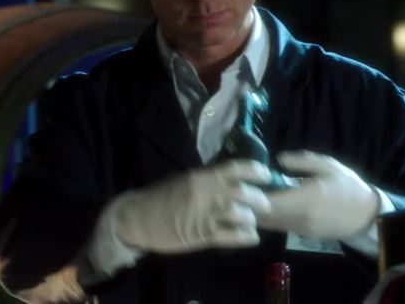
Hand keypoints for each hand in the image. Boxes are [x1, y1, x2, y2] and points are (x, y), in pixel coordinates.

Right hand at [112, 159, 271, 253]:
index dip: (256, 170)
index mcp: (203, 176)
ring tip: (252, 221)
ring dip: (251, 218)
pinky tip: (252, 237)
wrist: (137, 218)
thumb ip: (209, 180)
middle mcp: (206, 193)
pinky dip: (246, 237)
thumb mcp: (187, 180)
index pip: (236, 168)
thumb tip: (235, 179)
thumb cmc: (163, 197)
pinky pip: (230, 236)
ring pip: (239, 214)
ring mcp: (204, 215)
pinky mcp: (201, 236)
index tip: (267, 176)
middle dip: (259, 198)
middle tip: (265, 204)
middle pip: (243, 192)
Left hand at [256, 151, 378, 238]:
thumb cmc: (348, 187)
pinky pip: (279, 226)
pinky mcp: (302, 234)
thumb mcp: (329, 166)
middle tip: (247, 187)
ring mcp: (299, 229)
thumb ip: (303, 161)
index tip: (247, 180)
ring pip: (269, 224)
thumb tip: (279, 159)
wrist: (366, 215)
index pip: (268, 202)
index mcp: (304, 199)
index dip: (252, 194)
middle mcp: (298, 218)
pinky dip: (270, 217)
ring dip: (259, 212)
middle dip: (251, 204)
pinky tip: (271, 203)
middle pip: (263, 216)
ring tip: (256, 195)